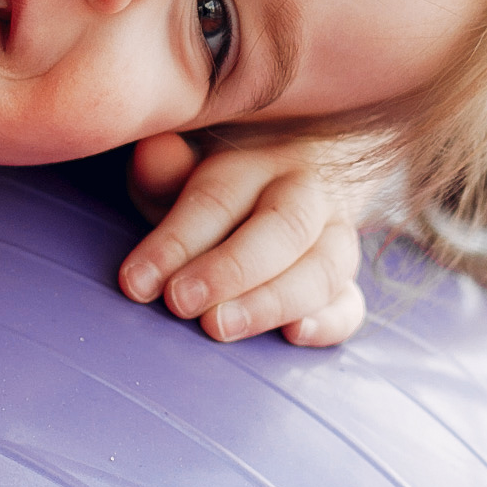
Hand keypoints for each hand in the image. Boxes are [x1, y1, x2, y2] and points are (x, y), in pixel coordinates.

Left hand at [116, 133, 368, 346]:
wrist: (296, 172)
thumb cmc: (220, 183)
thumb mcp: (185, 167)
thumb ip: (165, 168)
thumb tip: (153, 151)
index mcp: (259, 157)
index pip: (218, 197)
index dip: (176, 241)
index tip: (136, 282)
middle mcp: (307, 192)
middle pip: (282, 227)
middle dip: (229, 269)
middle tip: (181, 303)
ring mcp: (336, 237)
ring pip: (322, 268)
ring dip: (271, 302)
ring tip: (219, 327)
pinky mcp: (345, 281)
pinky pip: (350, 302)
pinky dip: (329, 322)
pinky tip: (294, 335)